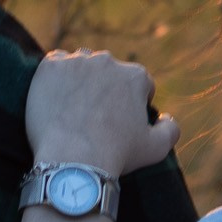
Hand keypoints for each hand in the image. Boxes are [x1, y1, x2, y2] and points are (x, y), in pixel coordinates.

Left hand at [26, 49, 178, 179]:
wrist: (72, 161)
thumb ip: (170, 129)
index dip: (131, 103)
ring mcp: (77, 62)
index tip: (120, 120)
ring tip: (73, 106)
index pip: (137, 83)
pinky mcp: (51, 66)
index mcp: (135, 76)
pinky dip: (55, 76)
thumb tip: (166, 117)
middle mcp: (108, 61)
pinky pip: (55, 63)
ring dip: (80, 78)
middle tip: (93, 116)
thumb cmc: (115, 155)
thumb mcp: (155, 149)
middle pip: (108, 72)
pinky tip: (56, 96)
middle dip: (104, 89)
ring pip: (81, 65)